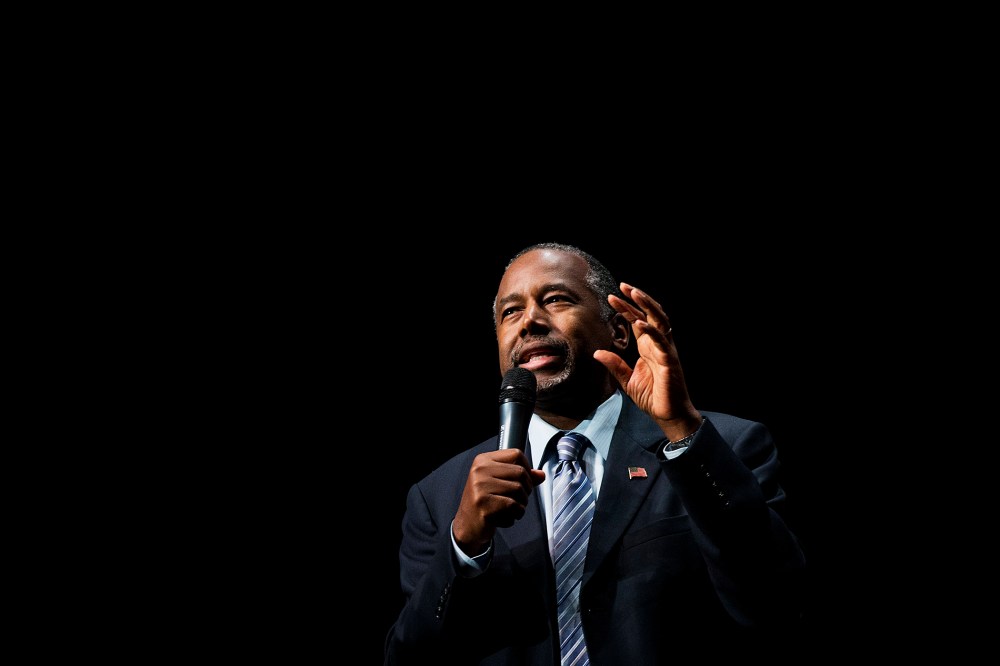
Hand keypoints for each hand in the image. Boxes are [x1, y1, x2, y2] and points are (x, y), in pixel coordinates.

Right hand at [452, 449, 545, 556]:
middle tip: (519, 499)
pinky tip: (506, 517)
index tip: (524, 480)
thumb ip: (520, 477)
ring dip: (522, 504)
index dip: (527, 467)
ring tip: (512, 509)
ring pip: (519, 490)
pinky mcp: (483, 504)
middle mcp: (480, 471)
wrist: (467, 525)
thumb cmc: (484, 502)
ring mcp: (480, 487)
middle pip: (520, 472)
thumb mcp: (499, 484)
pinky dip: (515, 515)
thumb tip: (541, 474)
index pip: (516, 454)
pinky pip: (513, 506)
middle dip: (526, 489)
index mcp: (483, 461)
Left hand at [594, 282, 701, 440]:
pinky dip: (652, 331)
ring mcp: (666, 350)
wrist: (668, 414)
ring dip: (647, 305)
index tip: (611, 297)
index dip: (626, 307)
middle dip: (638, 298)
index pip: (637, 320)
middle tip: (623, 286)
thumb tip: (597, 352)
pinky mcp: (670, 361)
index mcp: (648, 346)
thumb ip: (615, 365)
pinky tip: (640, 323)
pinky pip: (662, 342)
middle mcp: (658, 344)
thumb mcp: (627, 379)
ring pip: (660, 320)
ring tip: (634, 293)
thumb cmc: (652, 397)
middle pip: (650, 314)